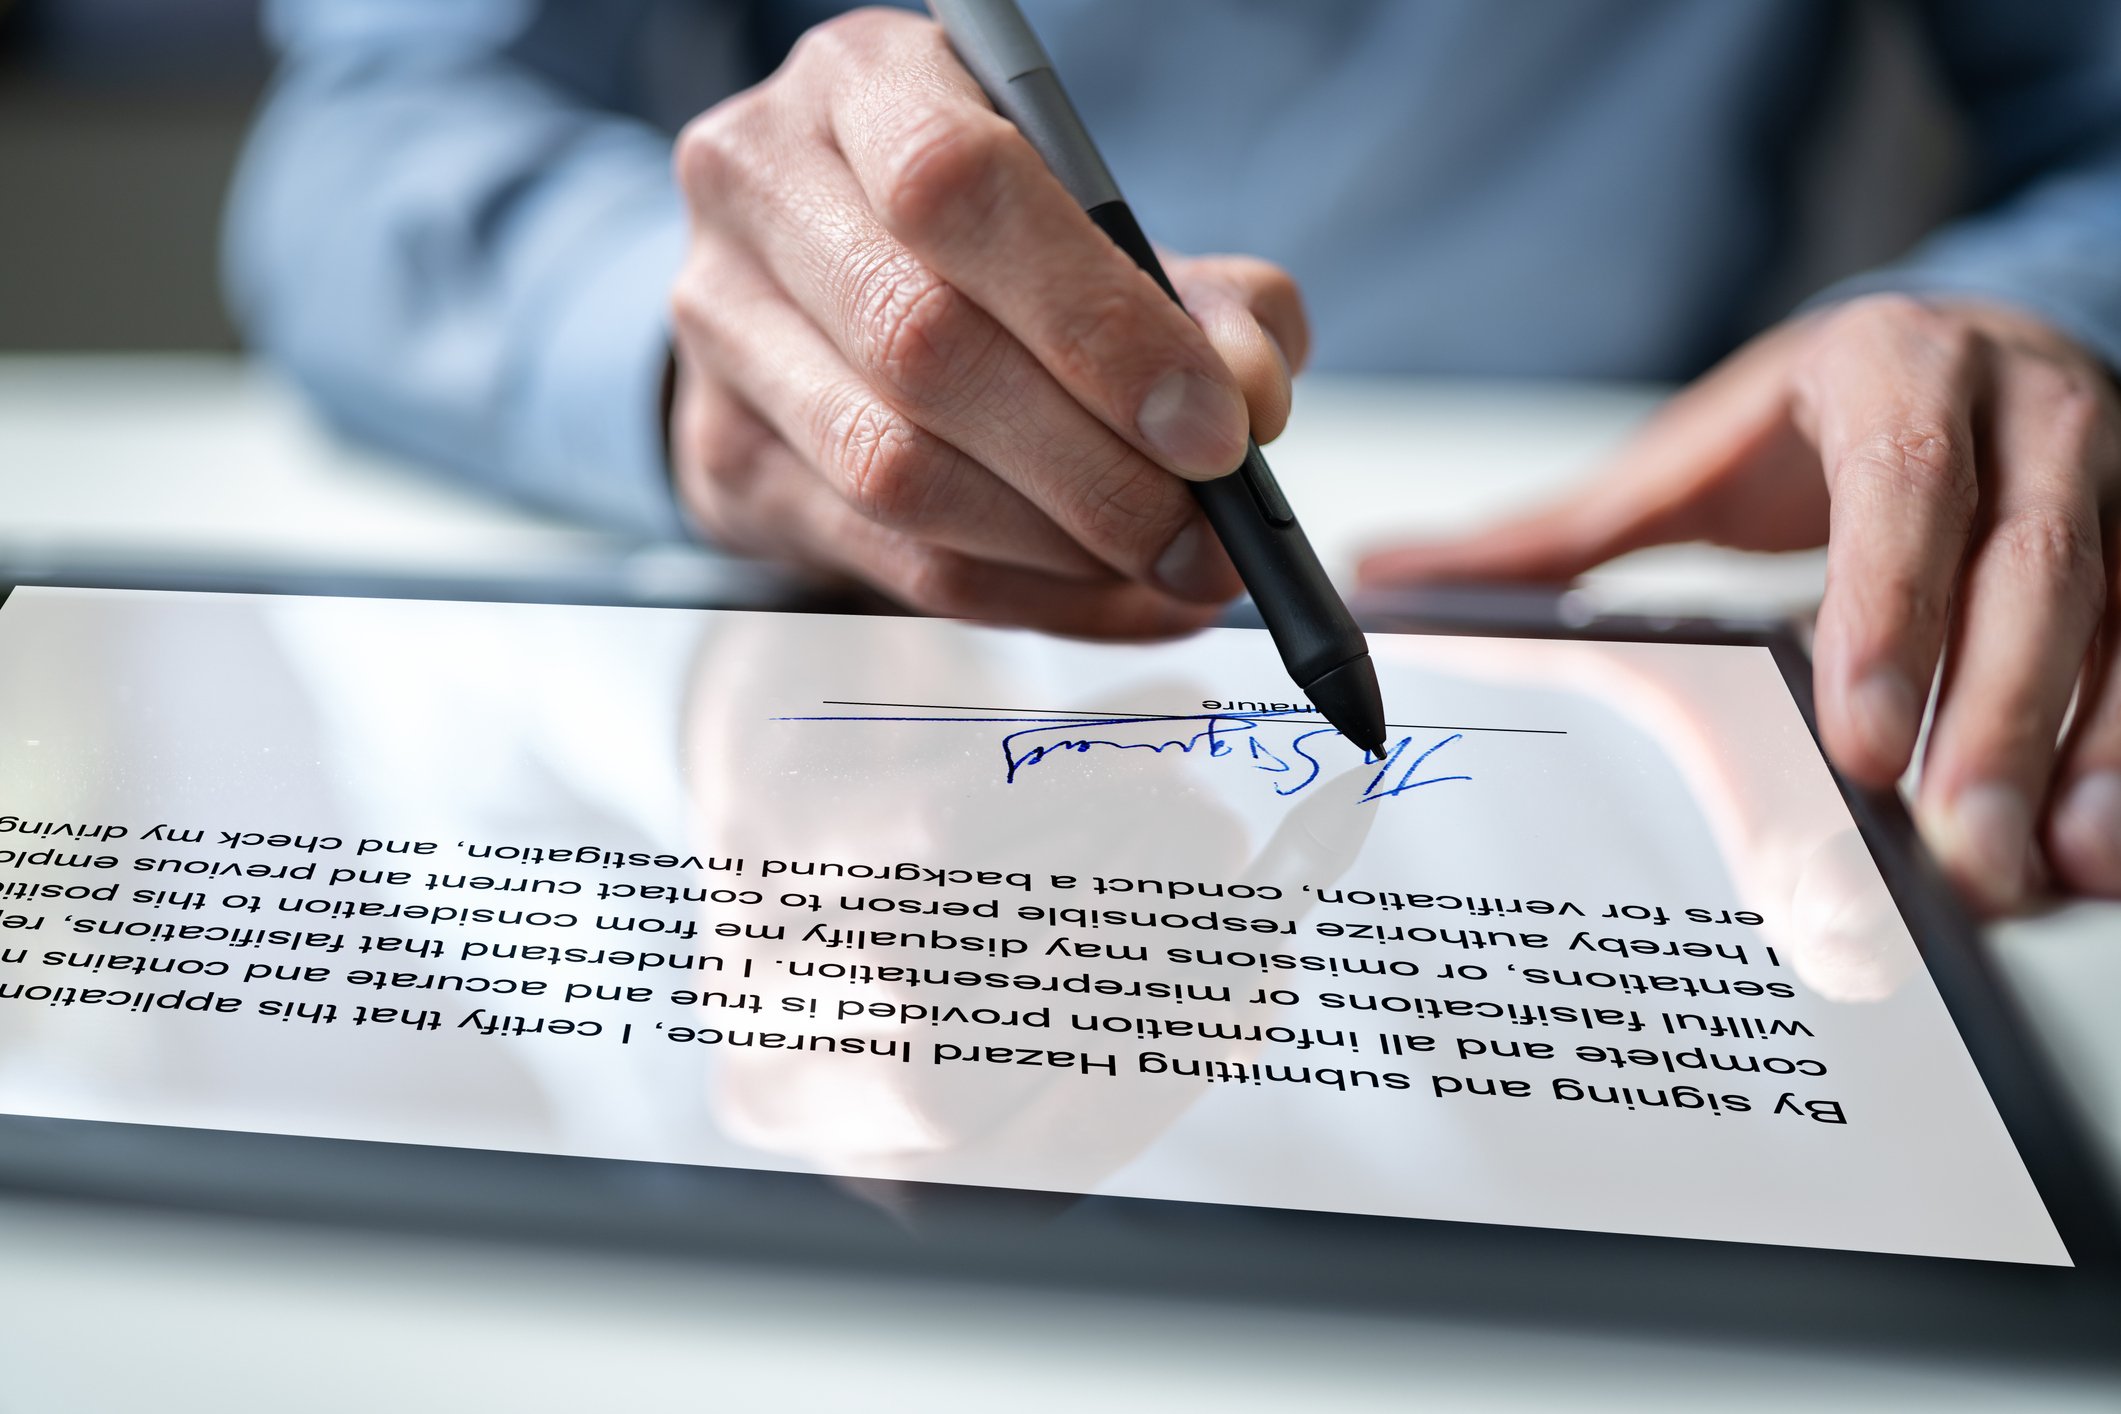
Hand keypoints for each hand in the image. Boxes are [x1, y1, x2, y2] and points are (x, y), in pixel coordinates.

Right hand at [667, 8, 1305, 637]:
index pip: (959, 188)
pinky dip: (1031, 599)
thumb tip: (1248, 393)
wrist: (818, 289)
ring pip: (894, 472)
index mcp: (860, 83)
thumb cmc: (983, 239)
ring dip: (1060, 547)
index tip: (1214, 425)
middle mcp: (760, 189)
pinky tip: (1118, 598)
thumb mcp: (1099, 220)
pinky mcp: (725, 459)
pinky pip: (892, 561)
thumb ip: (1200, 294)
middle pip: (923, 347)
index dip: (1096, 322)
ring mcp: (722, 331)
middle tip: (1208, 532)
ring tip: (1173, 569)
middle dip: (1095, 465)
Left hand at [1361, 295, 2120, 911]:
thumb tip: (1384, 577)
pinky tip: (2098, 854)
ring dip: (2087, 751)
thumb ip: (1555, 533)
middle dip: (1996, 714)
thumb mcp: (1696, 457)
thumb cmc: (1823, 417)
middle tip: (1951, 848)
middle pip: (2033, 565)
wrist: (1979, 343)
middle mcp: (2028, 415)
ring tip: (2040, 876)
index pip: (1902, 484)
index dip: (1890, 605)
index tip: (1858, 735)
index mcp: (1896, 372)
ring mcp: (2116, 477)